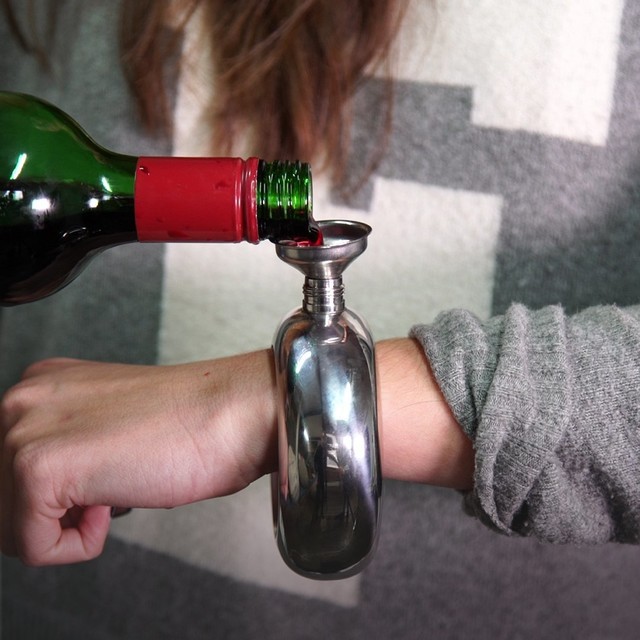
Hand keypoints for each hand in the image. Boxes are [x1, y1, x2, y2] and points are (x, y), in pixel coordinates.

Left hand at [0, 351, 276, 565]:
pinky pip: (33, 547)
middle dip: (54, 512)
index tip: (98, 482)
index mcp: (40, 386)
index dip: (57, 494)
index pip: (8, 471)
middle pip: (2, 499)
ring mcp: (24, 431)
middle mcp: (21, 400)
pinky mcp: (38, 467)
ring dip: (65, 527)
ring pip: (8, 526)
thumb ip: (69, 445)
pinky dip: (79, 546)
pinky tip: (118, 503)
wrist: (231, 413)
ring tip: (115, 490)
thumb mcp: (108, 425)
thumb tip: (50, 500)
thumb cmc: (190, 425)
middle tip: (110, 487)